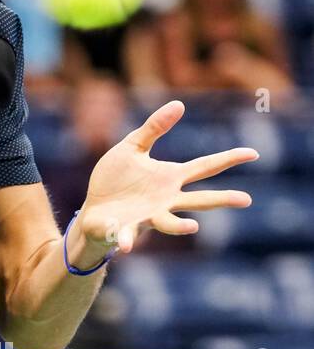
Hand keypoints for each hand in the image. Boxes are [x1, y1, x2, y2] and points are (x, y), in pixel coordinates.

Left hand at [77, 100, 257, 254]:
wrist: (94, 209)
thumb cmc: (116, 180)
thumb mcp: (132, 148)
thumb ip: (153, 129)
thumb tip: (179, 103)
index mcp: (169, 178)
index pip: (204, 167)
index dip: (228, 159)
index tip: (253, 153)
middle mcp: (165, 200)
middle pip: (199, 200)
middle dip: (221, 199)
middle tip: (246, 199)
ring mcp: (148, 217)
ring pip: (168, 223)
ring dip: (179, 226)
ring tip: (192, 226)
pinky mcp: (125, 229)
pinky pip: (126, 235)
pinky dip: (127, 239)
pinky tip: (126, 245)